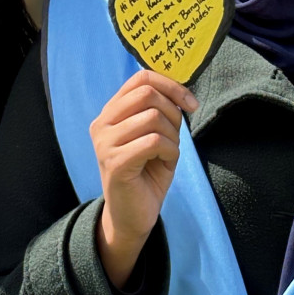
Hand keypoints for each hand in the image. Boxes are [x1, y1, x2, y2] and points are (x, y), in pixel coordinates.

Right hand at [90, 69, 197, 287]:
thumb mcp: (155, 135)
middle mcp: (102, 123)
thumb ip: (160, 111)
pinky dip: (170, 151)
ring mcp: (105, 142)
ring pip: (153, 117)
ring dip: (173, 136)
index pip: (141, 78)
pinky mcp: (114, 162)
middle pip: (147, 94)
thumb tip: (181, 91)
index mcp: (111, 112)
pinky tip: (165, 162)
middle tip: (177, 136)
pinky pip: (153, 141)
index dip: (171, 85)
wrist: (132, 216)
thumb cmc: (146, 174)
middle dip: (173, 112)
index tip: (191, 103)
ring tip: (168, 153)